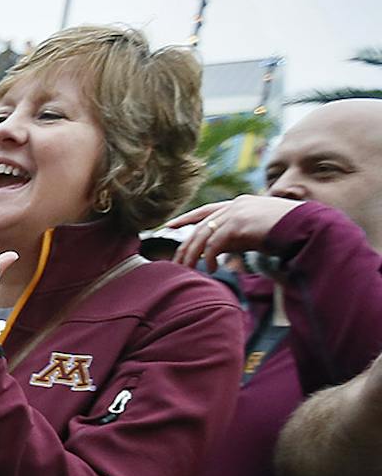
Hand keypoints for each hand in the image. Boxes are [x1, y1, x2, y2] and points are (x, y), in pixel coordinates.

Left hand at [167, 194, 300, 269]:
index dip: (186, 218)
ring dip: (193, 255)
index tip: (169, 225)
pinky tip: (210, 270)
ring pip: (203, 235)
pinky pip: (214, 244)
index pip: (205, 211)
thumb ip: (236, 237)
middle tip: (176, 263)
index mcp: (239, 204)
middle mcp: (234, 206)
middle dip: (186, 246)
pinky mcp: (238, 224)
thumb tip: (214, 251)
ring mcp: (236, 213)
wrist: (305, 226)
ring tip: (188, 270)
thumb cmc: (285, 232)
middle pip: (200, 227)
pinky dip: (209, 258)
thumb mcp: (256, 232)